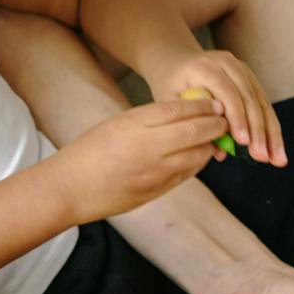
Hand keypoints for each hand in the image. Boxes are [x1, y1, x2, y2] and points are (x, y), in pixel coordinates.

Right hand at [52, 98, 231, 223]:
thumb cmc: (89, 152)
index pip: (179, 110)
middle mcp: (148, 147)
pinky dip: (197, 163)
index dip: (202, 106)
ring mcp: (155, 172)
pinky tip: (197, 156)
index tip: (214, 103)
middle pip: (195, 131)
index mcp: (135, 124)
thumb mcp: (117, 124)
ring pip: (197, 155)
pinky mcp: (157, 191)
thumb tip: (184, 115)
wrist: (70, 188)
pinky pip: (187, 174)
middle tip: (223, 119)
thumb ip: (149, 120)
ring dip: (209, 145)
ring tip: (213, 138)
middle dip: (215, 124)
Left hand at [149, 49, 285, 165]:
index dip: (237, 118)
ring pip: (262, 103)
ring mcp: (242, 69)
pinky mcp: (250, 78)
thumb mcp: (172, 103)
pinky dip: (271, 128)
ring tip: (277, 159)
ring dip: (271, 133)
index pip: (227, 93)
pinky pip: (264, 104)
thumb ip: (193, 123)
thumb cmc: (171, 86)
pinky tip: (276, 149)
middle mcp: (227, 63)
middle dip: (258, 131)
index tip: (243, 142)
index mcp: (205, 66)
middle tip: (261, 157)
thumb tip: (220, 152)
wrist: (177, 62)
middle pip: (249, 98)